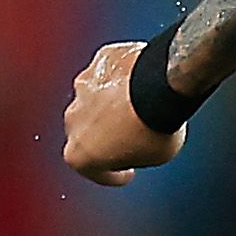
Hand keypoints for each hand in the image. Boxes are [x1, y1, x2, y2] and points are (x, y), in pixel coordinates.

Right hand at [62, 41, 185, 185]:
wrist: (162, 88)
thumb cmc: (156, 127)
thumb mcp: (153, 158)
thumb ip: (136, 154)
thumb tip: (140, 142)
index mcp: (78, 155)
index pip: (95, 171)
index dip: (114, 174)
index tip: (125, 172)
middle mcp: (72, 120)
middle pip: (89, 130)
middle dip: (107, 133)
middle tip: (133, 134)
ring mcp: (83, 87)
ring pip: (95, 98)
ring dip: (112, 103)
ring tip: (142, 105)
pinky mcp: (100, 61)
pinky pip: (110, 72)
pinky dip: (123, 78)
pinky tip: (144, 81)